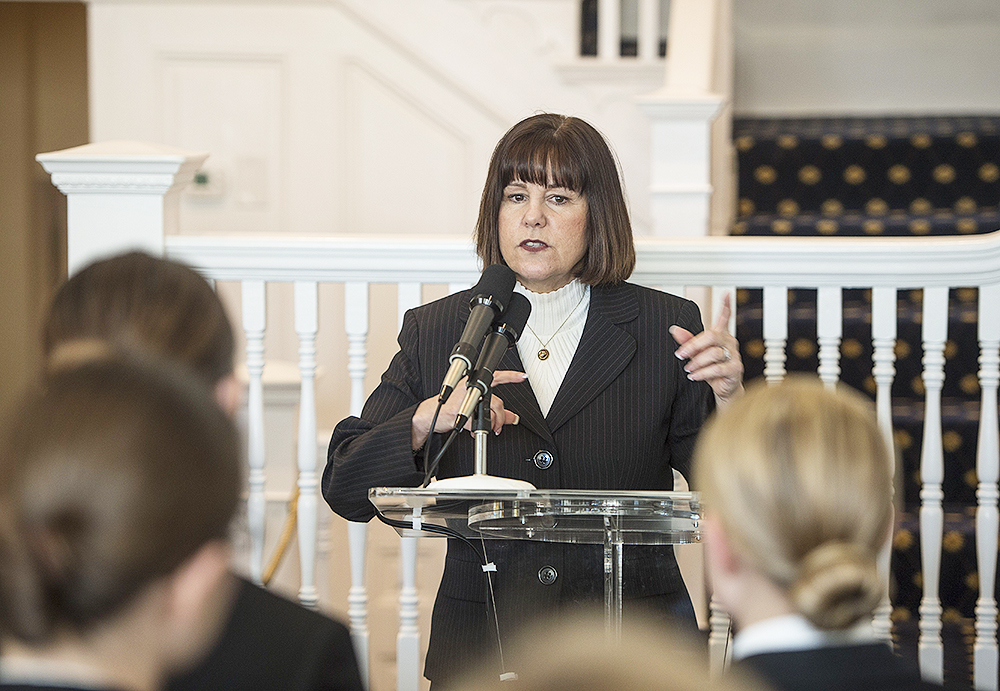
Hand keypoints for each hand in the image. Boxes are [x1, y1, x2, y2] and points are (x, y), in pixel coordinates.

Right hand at [411, 370, 526, 448]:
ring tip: (484, 428)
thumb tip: (512, 417)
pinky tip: (472, 430)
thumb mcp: (473, 404)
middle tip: (498, 426)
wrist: (430, 415)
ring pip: (491, 414)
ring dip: (491, 425)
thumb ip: (494, 410)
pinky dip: (478, 430)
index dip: (510, 376)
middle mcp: (471, 388)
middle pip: (497, 403)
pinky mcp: (462, 411)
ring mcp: (466, 399)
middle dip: (500, 418)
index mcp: (473, 383)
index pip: (495, 377)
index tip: (522, 376)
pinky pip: (480, 424)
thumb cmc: (450, 407)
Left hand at [669, 293, 743, 406]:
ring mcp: (734, 355)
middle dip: (693, 345)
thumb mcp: (696, 353)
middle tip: (680, 354)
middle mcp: (729, 342)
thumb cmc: (711, 368)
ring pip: (714, 353)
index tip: (726, 293)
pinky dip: (703, 372)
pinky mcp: (735, 369)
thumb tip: (674, 329)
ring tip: (688, 368)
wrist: (723, 388)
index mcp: (721, 335)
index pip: (725, 317)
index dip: (726, 305)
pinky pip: (718, 368)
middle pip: (712, 336)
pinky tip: (694, 375)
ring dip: (697, 361)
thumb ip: (687, 341)